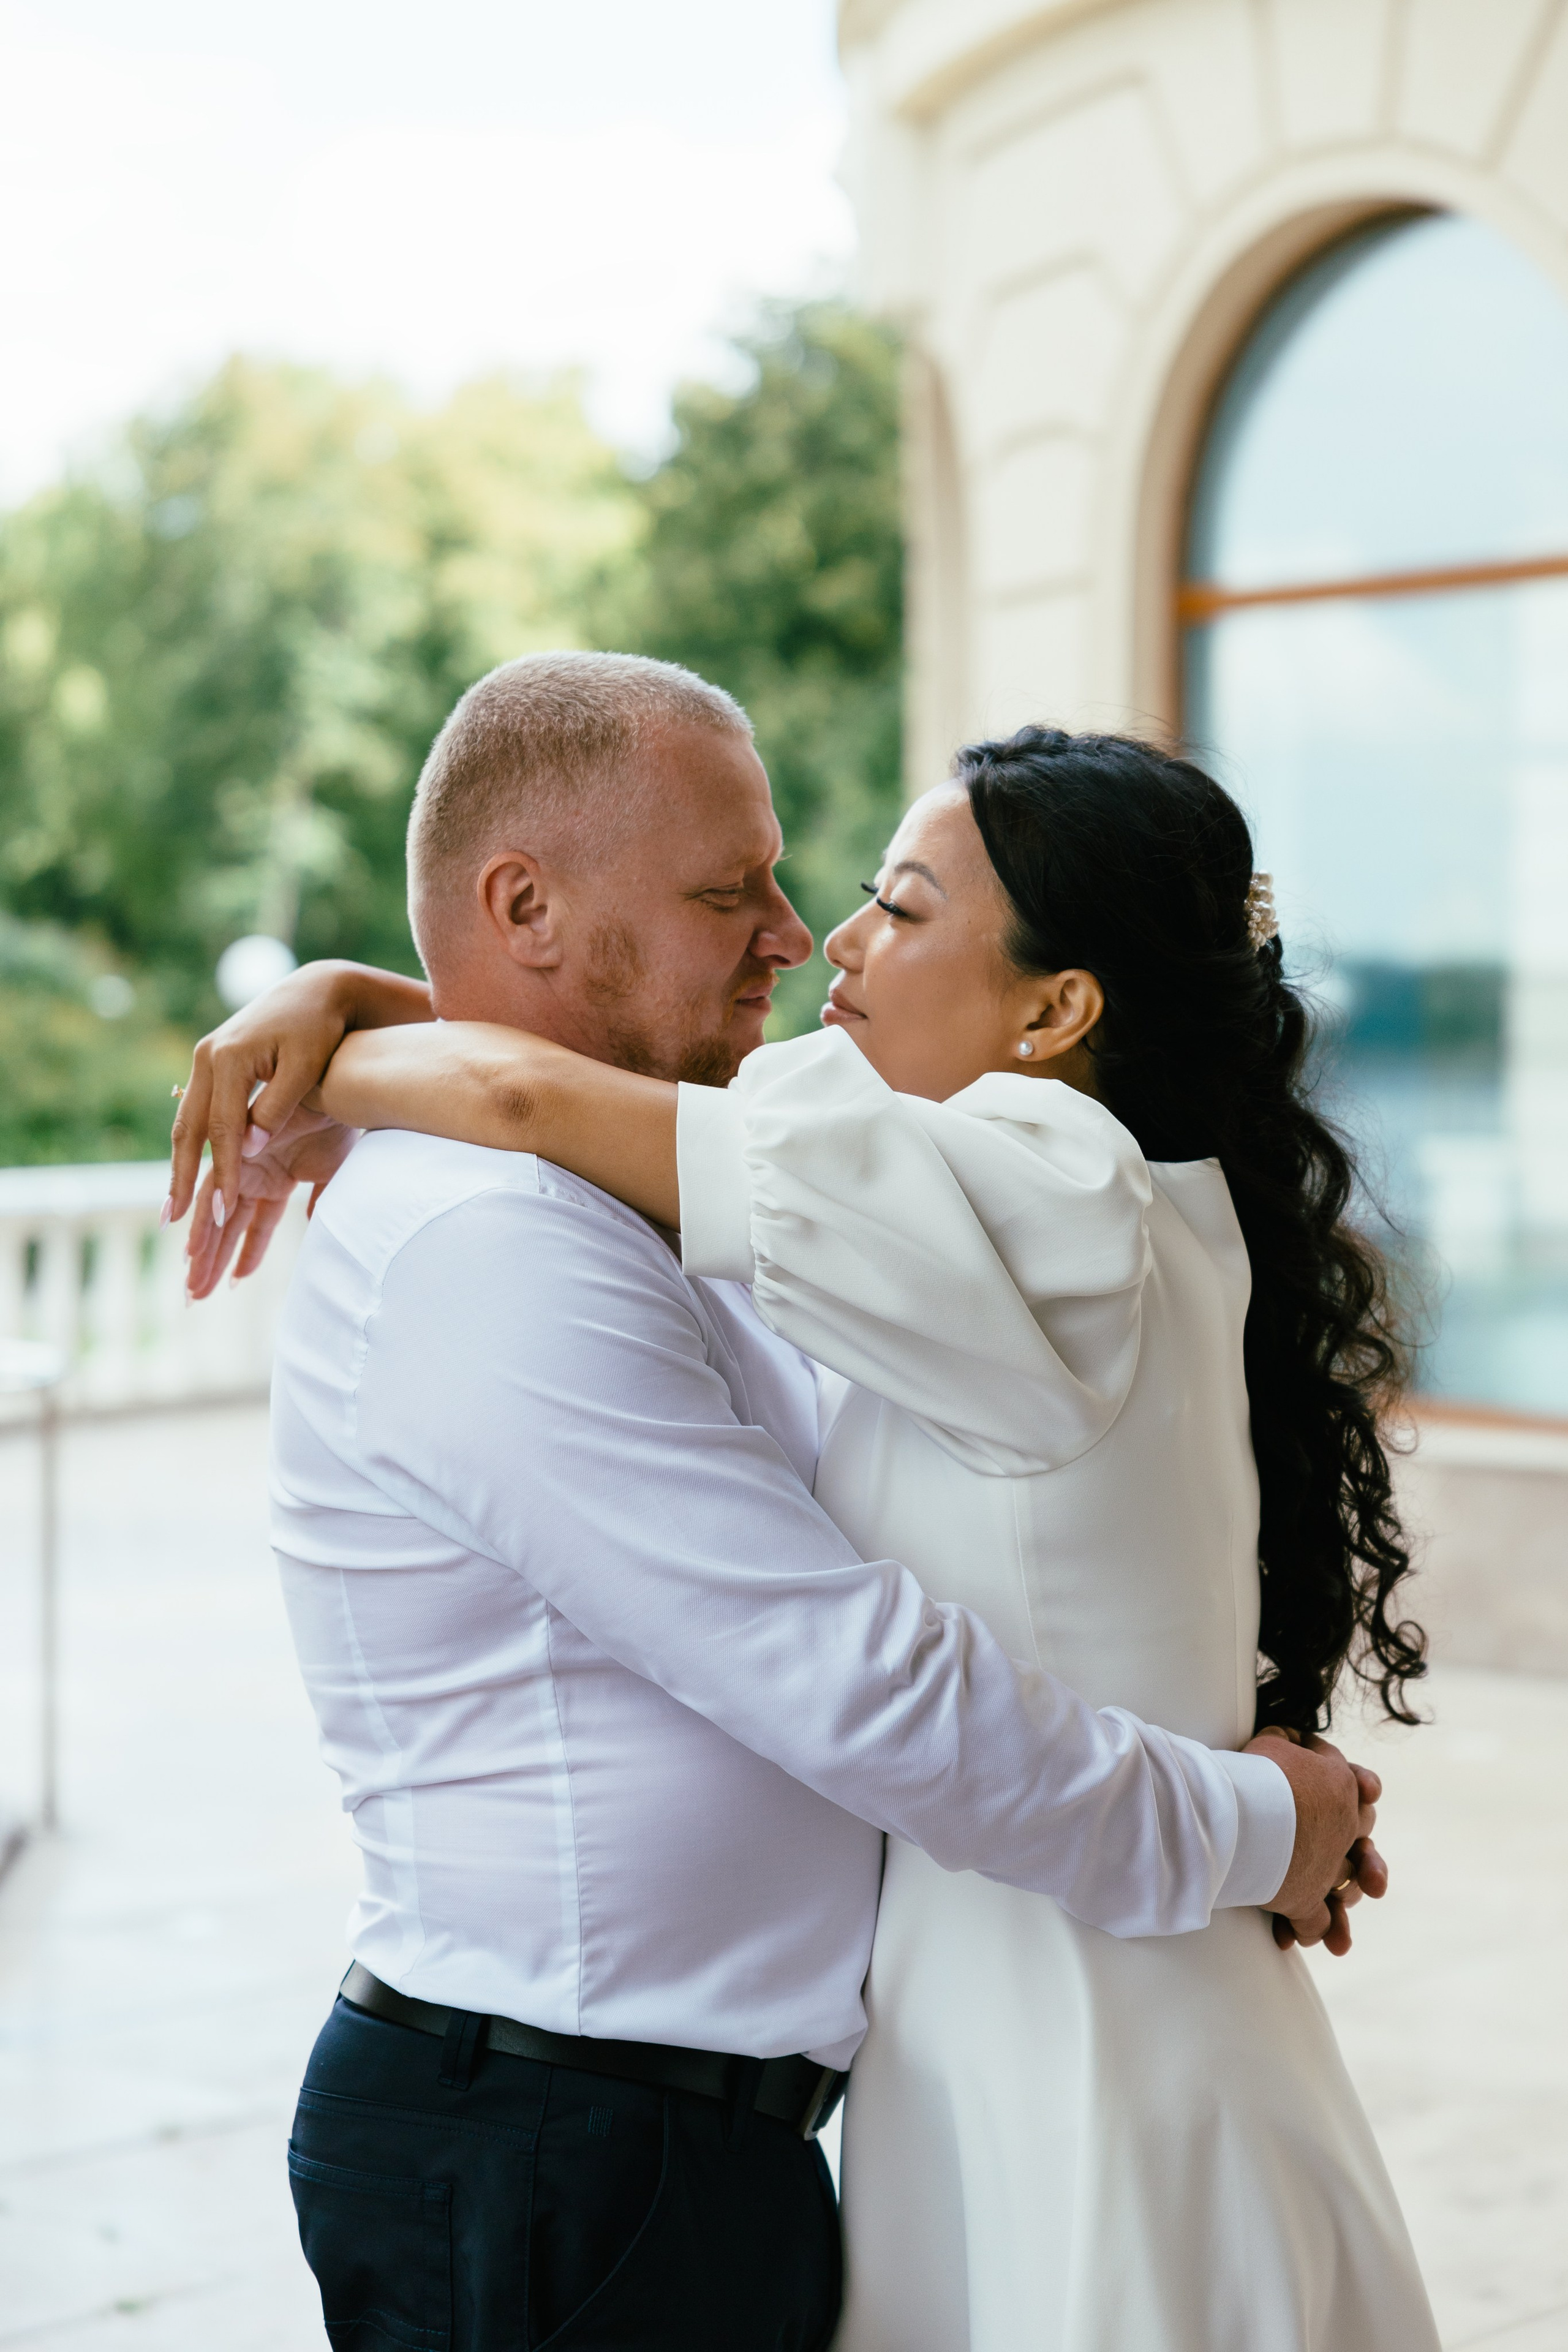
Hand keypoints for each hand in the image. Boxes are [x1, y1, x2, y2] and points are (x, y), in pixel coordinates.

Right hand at [168, 959, 430, 1231]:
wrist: (316, 990)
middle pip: (189, 1129)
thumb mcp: (306, 1067)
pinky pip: (196, 1112)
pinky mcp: (212, 1064)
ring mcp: (206, 1059)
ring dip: (178, 1166)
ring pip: (185, 1122)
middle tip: (170, 1222)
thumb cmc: (319, 1030)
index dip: (223, 1173)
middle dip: (180, 1178)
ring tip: (171, 1208)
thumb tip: (250, 1148)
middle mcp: (208, 1058)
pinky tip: (188, 1173)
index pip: (222, 1129)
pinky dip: (191, 1145)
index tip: (223, 1213)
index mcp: (230, 1059)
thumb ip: (277, 1107)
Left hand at [184, 1105, 357, 1299]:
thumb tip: (316, 1224)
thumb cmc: (343, 1120)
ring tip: (192, 1287)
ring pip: (214, 1214)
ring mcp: (242, 1163)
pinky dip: (204, 1221)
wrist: (341, 1086)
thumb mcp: (336, 1168)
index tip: (233, 1281)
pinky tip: (195, 1251)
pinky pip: (213, 1190)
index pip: (254, 1223)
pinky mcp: (236, 1150)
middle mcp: (252, 1173)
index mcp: (274, 1177)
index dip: (245, 1253)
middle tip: (195, 1297)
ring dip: (204, 1252)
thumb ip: (322, 1198)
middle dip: (212, 1261)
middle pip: (227, 1224)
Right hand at [1244, 1727, 1385, 1956]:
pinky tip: (1290, 1938)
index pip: (1363, 1788)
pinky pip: (1313, 1923)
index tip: (1370, 1793)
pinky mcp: (1305, 1900)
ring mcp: (1327, 1868)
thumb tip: (1291, 1742)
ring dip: (1340, 1910)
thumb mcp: (1276, 1740)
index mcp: (1343, 1787)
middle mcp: (1344, 1829)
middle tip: (1369, 1885)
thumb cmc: (1262, 1768)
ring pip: (1345, 1890)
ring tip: (1339, 1935)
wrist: (1256, 1808)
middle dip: (1367, 1867)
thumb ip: (1289, 1743)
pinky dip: (1304, 1932)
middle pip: (1363, 1848)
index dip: (1365, 1790)